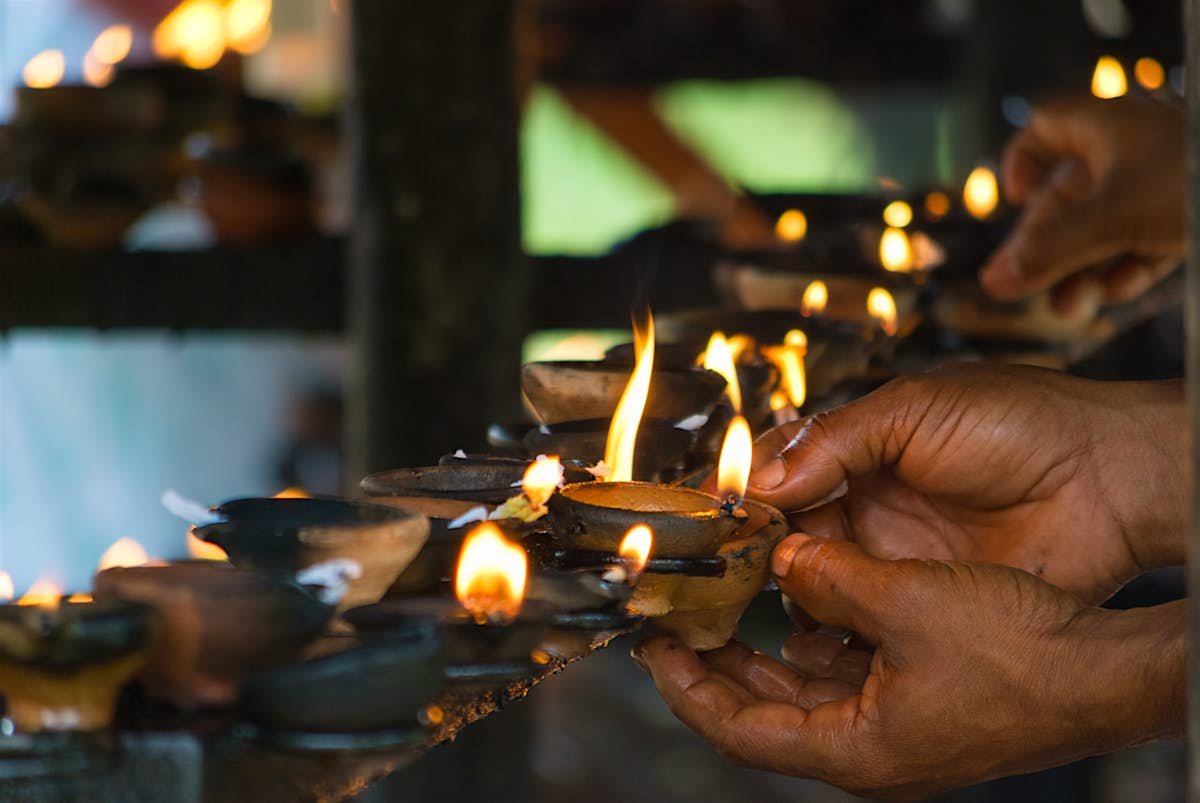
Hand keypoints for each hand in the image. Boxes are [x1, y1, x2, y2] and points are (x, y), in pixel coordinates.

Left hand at [634, 535, 1183, 799]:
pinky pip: (849, 671)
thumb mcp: (905, 601)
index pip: (738, 728)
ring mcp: (898, 729)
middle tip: (683, 620)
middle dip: (719, 662)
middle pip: (766, 709)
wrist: (1110, 669)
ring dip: (768, 644)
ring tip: (734, 598)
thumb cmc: (1024, 655)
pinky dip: (820, 635)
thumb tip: (786, 557)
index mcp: (855, 748)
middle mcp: (870, 748)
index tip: (656, 649)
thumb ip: (829, 576)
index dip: (687, 687)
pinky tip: (807, 594)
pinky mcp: (924, 702)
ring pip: (806, 687)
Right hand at [745, 364, 1183, 603]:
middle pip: (785, 530)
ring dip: (784, 584)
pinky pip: (858, 618)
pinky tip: (806, 620)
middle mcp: (866, 505)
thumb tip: (760, 480)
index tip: (714, 512)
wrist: (1107, 480)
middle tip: (727, 559)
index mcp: (859, 450)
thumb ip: (834, 441)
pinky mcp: (919, 601)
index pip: (780, 473)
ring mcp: (891, 556)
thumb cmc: (1020, 423)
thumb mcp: (913, 410)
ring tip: (762, 587)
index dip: (745, 492)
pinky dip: (827, 623)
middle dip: (754, 543)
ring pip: (812, 578)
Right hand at [979, 96, 1184, 314]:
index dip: (1022, 161)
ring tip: (1066, 308)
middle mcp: (1133, 152)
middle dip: (1046, 244)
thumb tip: (994, 283)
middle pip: (1069, 196)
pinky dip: (1121, 271)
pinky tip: (1108, 295)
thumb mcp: (1113, 219)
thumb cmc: (1196, 181)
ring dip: (1079, 270)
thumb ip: (1049, 253)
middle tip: (1021, 286)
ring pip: (1103, 228)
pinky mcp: (1187, 219)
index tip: (1016, 202)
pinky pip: (1141, 245)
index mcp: (1109, 126)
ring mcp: (1162, 186)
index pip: (1045, 128)